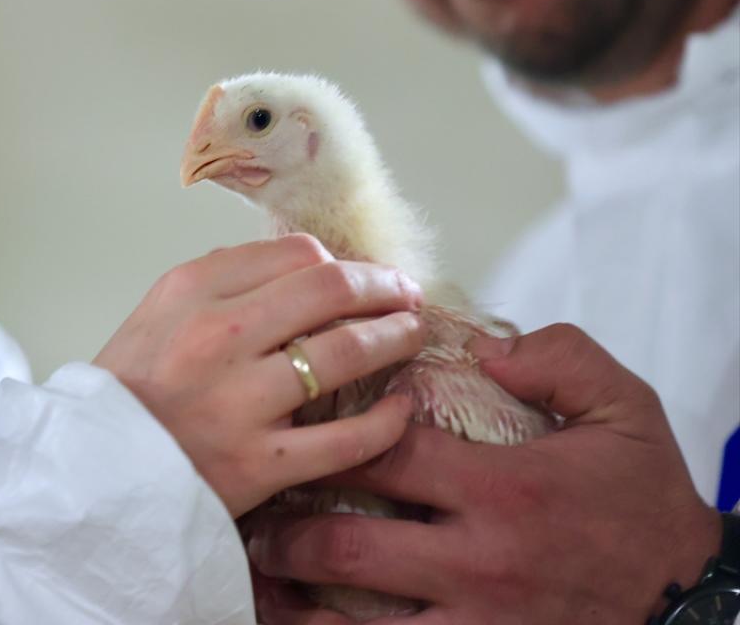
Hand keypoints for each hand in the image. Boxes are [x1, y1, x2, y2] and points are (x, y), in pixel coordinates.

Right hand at [93, 234, 425, 517]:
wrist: (89, 478)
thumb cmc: (126, 399)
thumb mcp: (154, 318)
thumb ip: (219, 288)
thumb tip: (299, 270)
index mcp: (189, 291)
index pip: (294, 254)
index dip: (342, 263)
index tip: (359, 277)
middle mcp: (217, 334)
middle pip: (331, 288)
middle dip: (384, 287)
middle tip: (406, 294)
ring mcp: (240, 400)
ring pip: (348, 351)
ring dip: (396, 338)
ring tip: (412, 336)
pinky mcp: (260, 462)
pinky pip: (349, 437)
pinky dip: (389, 419)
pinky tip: (400, 407)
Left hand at [246, 323, 721, 623]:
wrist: (690, 599)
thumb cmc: (644, 503)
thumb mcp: (626, 411)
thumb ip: (561, 360)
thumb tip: (485, 349)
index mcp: (502, 488)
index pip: (389, 455)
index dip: (335, 435)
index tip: (300, 421)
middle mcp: (477, 559)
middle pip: (349, 545)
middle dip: (288, 528)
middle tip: (255, 509)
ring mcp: (473, 619)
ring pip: (353, 619)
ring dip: (295, 597)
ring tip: (256, 570)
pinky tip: (298, 623)